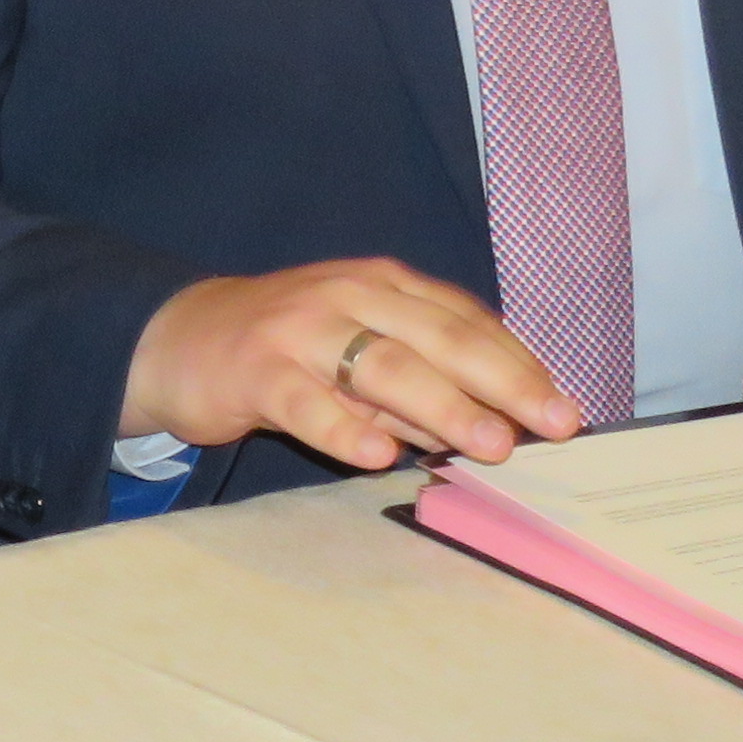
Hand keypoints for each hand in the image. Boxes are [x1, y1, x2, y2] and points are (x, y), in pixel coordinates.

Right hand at [121, 258, 583, 471]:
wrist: (177, 338)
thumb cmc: (287, 349)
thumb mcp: (360, 354)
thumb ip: (422, 386)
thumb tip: (496, 427)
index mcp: (384, 286)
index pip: (465, 321)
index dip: (519, 363)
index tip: (565, 407)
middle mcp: (348, 297)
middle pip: (438, 337)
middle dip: (502, 382)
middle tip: (552, 425)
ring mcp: (300, 331)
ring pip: (382, 366)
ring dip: (442, 406)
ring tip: (488, 444)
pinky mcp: (255, 370)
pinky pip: (305, 402)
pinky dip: (342, 428)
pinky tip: (376, 455)